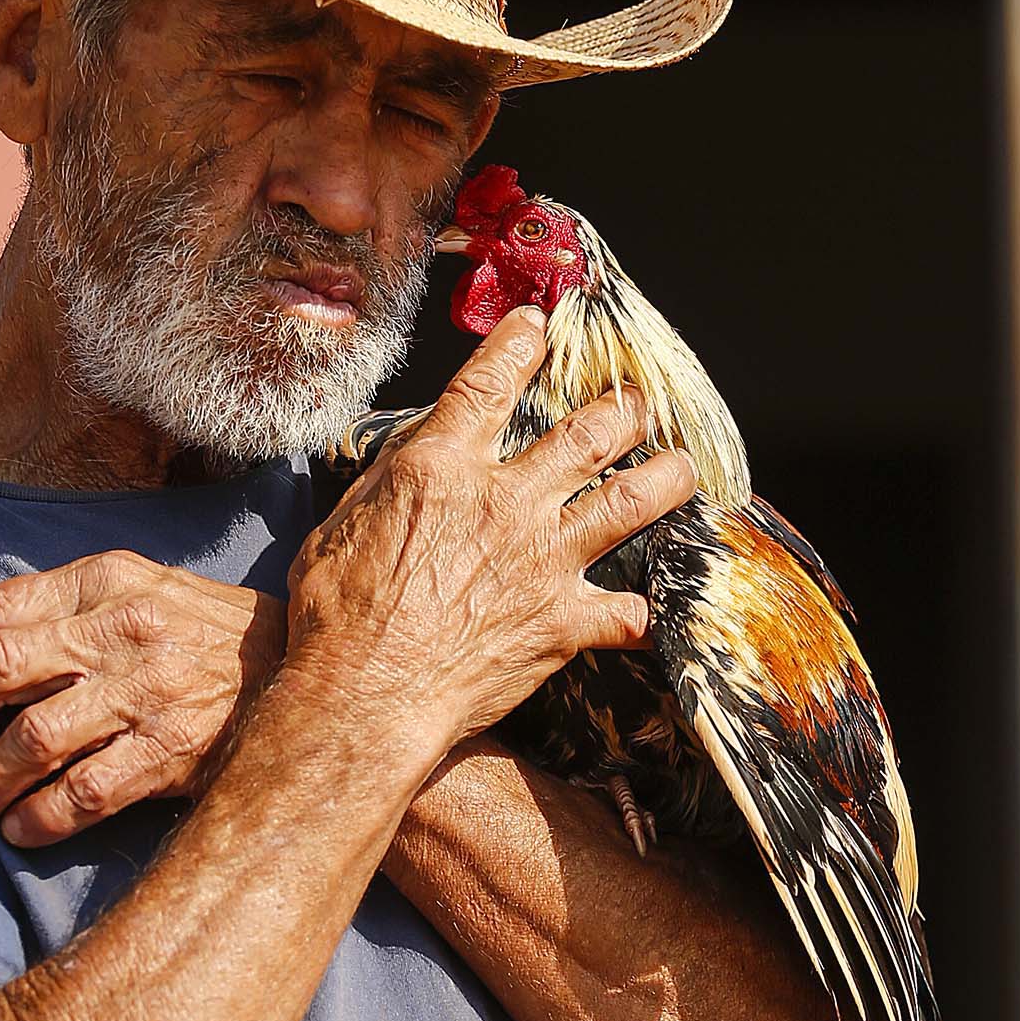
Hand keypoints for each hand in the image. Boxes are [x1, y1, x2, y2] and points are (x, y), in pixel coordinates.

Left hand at [0, 552, 286, 844]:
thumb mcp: (139, 591)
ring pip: (34, 738)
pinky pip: (86, 793)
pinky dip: (40, 817)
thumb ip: (63, 606)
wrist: (312, 670)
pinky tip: (20, 829)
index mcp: (108, 580)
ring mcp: (151, 692)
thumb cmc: (202, 634)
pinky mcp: (175, 751)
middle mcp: (126, 630)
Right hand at [284, 307, 696, 768]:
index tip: (542, 326)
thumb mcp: (344, 521)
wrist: (364, 693)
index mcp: (442, 467)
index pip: (492, 383)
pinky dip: (644, 614)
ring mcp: (543, 559)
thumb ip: (392, 479)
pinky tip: (653, 612)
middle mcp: (505, 501)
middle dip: (623, 408)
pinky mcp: (564, 621)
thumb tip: (416, 454)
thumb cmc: (337, 614)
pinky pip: (629, 614)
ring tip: (683, 467)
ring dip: (667, 478)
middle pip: (589, 432)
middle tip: (638, 401)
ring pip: (632, 500)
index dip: (521, 345)